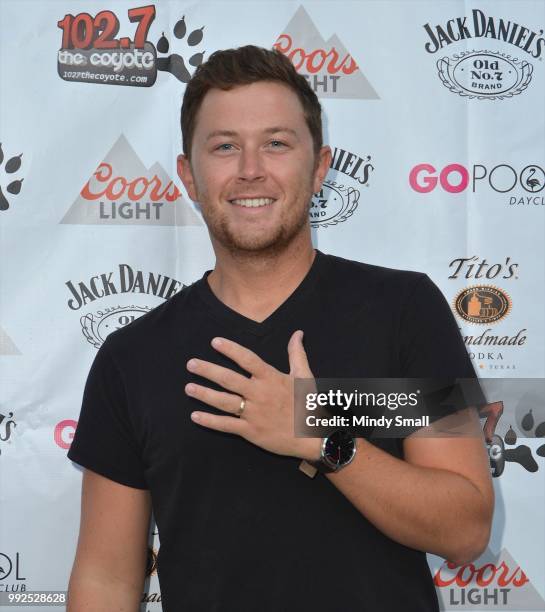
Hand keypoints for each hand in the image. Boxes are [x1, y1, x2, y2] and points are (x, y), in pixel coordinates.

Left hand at [184, 330, 320, 461]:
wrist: (313, 436)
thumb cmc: (309, 404)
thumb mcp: (304, 376)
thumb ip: (297, 353)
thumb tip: (298, 333)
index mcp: (271, 378)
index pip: (247, 359)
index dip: (230, 349)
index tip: (215, 342)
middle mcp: (260, 394)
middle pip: (229, 379)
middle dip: (208, 370)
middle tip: (191, 364)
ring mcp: (254, 413)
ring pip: (224, 402)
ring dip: (204, 394)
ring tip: (188, 387)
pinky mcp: (250, 431)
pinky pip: (226, 425)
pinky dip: (210, 421)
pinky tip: (195, 415)